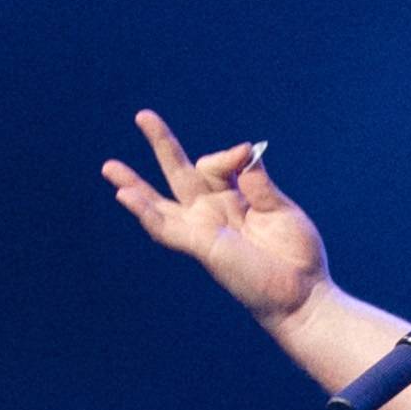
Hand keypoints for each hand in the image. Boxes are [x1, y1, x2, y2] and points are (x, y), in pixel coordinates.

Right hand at [105, 110, 328, 327]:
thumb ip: (258, 181)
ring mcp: (203, 230)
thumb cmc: (295, 256)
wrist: (301, 293)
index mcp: (233, 200)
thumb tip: (244, 151)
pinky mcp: (201, 246)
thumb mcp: (280, 209)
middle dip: (162, 144)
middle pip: (180, 173)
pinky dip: (145, 212)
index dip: (227, 155)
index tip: (245, 153)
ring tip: (109, 168)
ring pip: (160, 203)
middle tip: (143, 115)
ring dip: (134, 185)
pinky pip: (166, 228)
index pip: (216, 165)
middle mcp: (213, 213)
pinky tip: (125, 196)